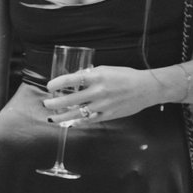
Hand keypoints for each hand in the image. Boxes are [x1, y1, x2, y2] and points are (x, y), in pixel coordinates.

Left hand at [42, 64, 163, 124]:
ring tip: (52, 117)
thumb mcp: (106, 69)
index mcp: (97, 77)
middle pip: (70, 99)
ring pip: (77, 113)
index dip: (57, 83)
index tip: (49, 86)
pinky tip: (69, 123)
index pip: (71, 79)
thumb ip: (90, 75)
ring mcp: (103, 105)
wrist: (147, 88)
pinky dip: (78, 122)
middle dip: (55, 103)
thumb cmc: (126, 76)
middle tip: (46, 103)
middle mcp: (99, 92)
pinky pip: (89, 120)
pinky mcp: (108, 115)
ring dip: (62, 116)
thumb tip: (74, 79)